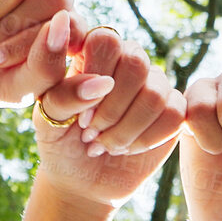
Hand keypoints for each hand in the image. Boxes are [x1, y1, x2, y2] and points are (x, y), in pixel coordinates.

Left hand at [33, 26, 186, 209]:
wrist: (82, 180)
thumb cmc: (60, 143)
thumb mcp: (47, 120)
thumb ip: (63, 95)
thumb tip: (101, 83)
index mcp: (92, 52)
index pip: (106, 40)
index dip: (95, 77)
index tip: (80, 116)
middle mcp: (126, 59)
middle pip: (136, 63)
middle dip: (112, 109)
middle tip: (90, 133)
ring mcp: (153, 83)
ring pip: (155, 94)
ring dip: (126, 129)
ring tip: (105, 144)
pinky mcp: (173, 108)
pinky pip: (174, 114)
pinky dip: (146, 139)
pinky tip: (127, 148)